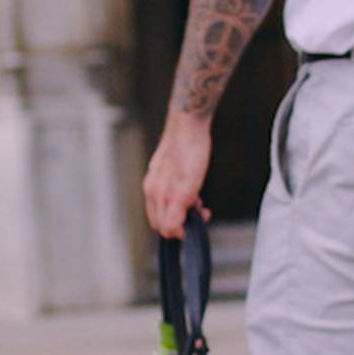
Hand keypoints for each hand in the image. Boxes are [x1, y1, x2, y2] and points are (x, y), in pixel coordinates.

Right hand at [141, 114, 212, 239]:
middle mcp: (152, 189)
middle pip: (161, 221)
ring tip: (199, 202)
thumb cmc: (191, 150)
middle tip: (201, 212)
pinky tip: (192, 192)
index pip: (164, 228)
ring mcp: (155, 180)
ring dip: (182, 212)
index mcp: (157, 194)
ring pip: (164, 209)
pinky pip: (166, 196)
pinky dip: (179, 200)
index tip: (197, 224)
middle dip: (181, 223)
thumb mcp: (189, 184)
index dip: (182, 231)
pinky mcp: (160, 173)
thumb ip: (178, 209)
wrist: (188, 123)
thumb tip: (172, 230)